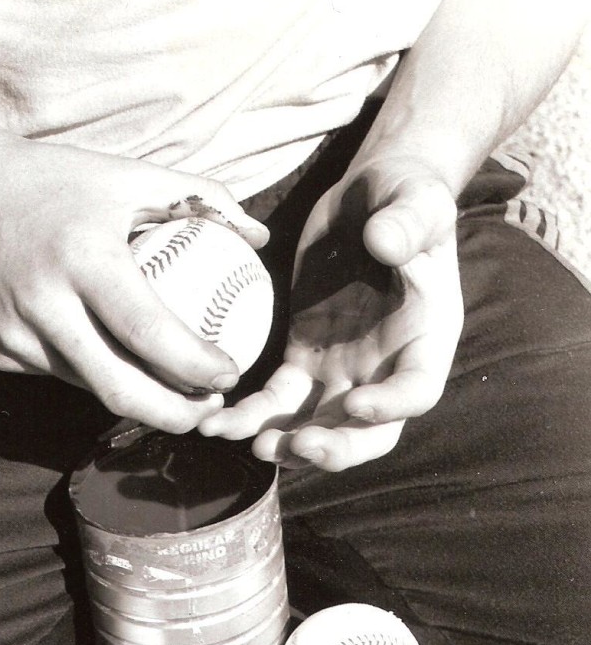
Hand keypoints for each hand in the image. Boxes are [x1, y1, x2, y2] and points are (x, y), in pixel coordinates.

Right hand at [0, 137, 268, 432]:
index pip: (151, 336)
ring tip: (177, 392)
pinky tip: (116, 361)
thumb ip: (201, 200)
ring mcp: (15, 337)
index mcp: (84, 261)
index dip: (197, 368)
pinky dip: (95, 374)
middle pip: (121, 391)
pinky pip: (61, 374)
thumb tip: (260, 237)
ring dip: (140, 399)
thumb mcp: (126, 175)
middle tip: (210, 408)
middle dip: (176, 414)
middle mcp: (45, 306)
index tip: (231, 375)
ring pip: (92, 388)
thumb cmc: (50, 180)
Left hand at [199, 160, 462, 468]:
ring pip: (318, 428)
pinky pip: (276, 402)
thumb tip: (383, 240)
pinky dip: (251, 417)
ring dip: (285, 443)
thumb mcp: (414, 199)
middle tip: (299, 447)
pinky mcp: (302, 364)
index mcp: (426, 340)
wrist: (368, 200)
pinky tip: (217, 424)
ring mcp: (342, 375)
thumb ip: (407, 221)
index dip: (391, 405)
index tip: (356, 403)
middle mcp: (386, 371)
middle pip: (369, 433)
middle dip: (336, 448)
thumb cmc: (404, 196)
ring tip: (248, 442)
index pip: (418, 389)